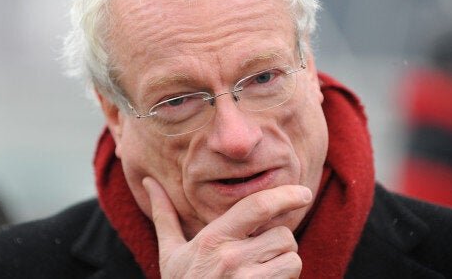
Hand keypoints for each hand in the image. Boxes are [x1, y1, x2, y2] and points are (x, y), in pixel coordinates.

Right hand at [143, 177, 311, 277]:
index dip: (285, 195)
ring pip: (292, 257)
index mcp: (212, 240)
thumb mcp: (170, 253)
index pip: (257, 207)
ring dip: (284, 262)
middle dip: (279, 241)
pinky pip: (292, 277)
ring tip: (262, 271)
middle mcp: (232, 259)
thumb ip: (164, 216)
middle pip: (282, 234)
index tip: (303, 193)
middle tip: (261, 252)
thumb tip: (148, 183)